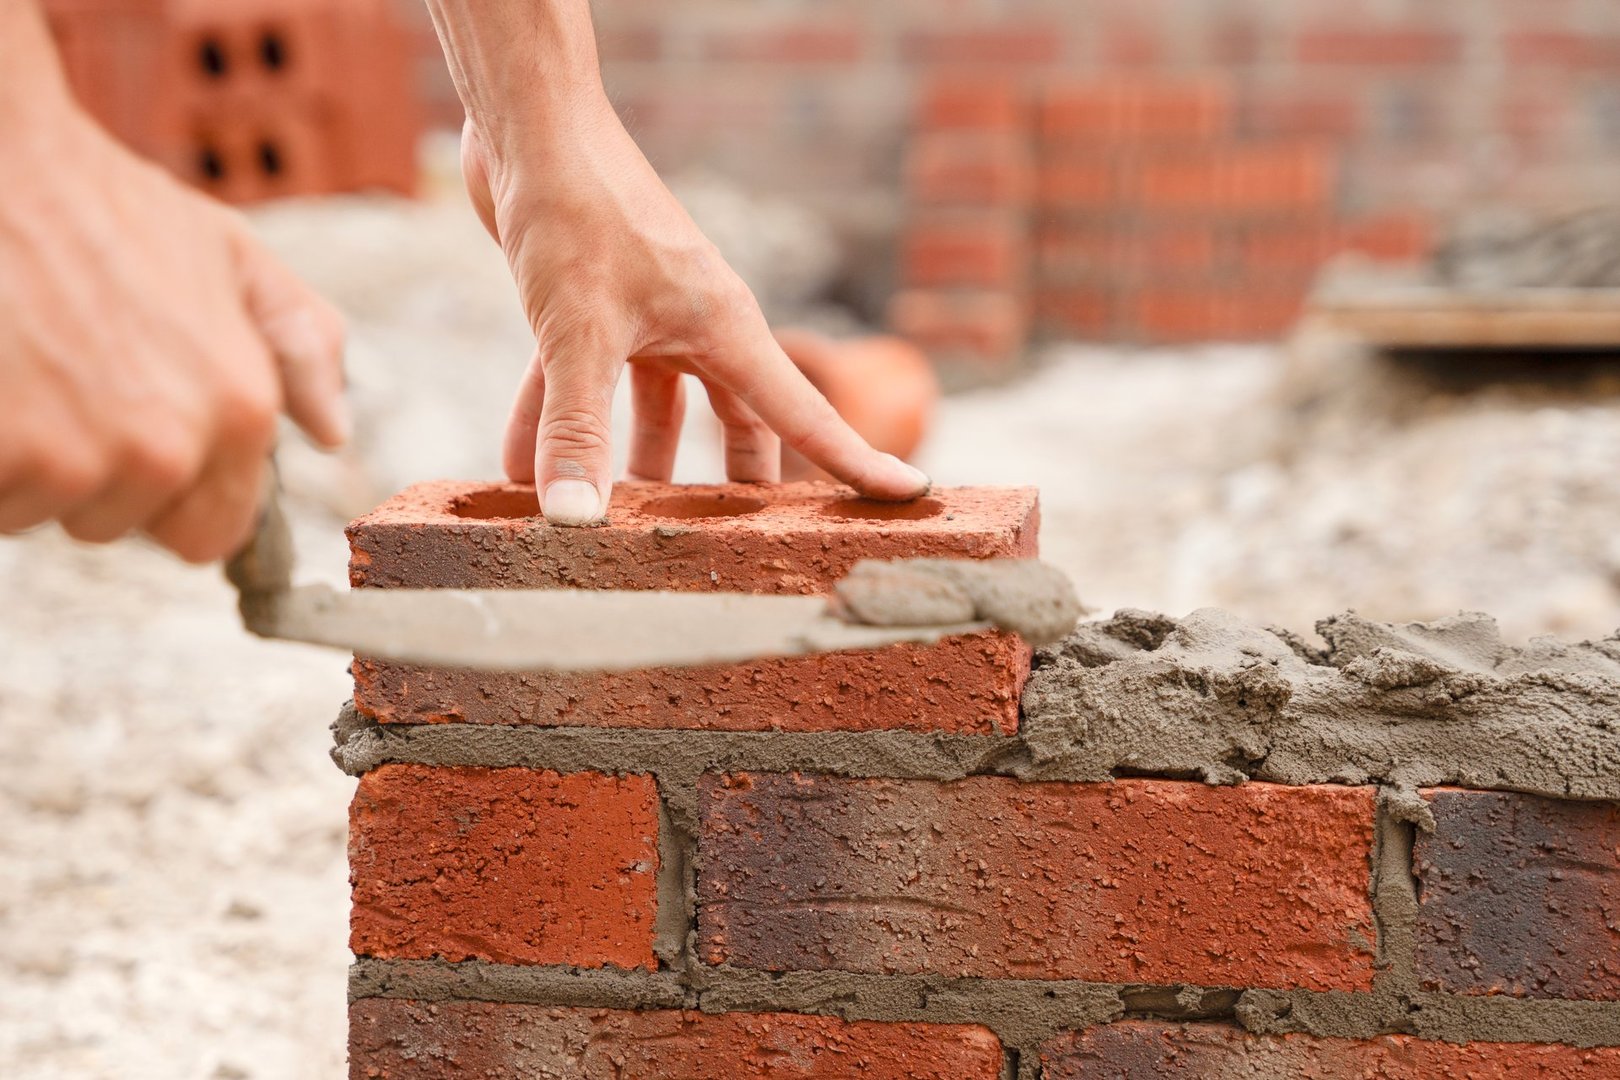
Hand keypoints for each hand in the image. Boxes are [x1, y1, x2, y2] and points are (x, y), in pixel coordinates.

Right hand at [0, 108, 346, 561]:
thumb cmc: (101, 202)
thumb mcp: (231, 256)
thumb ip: (299, 346)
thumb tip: (333, 432)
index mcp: (237, 411)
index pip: (210, 534)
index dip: (167, 499)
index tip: (130, 443)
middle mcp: (167, 449)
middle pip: (112, 524)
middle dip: (83, 472)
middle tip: (59, 377)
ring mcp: (75, 458)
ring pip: (36, 512)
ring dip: (18, 461)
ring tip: (19, 368)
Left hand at [459, 94, 930, 525]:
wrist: (528, 122)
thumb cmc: (574, 211)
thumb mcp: (576, 334)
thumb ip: (576, 430)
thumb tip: (575, 522)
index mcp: (726, 328)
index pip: (804, 414)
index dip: (856, 461)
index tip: (908, 493)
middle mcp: (699, 323)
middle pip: (736, 421)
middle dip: (732, 483)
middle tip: (736, 540)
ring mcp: (649, 313)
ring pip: (658, 406)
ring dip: (630, 459)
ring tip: (611, 523)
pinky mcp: (597, 303)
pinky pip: (585, 377)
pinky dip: (556, 418)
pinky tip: (517, 466)